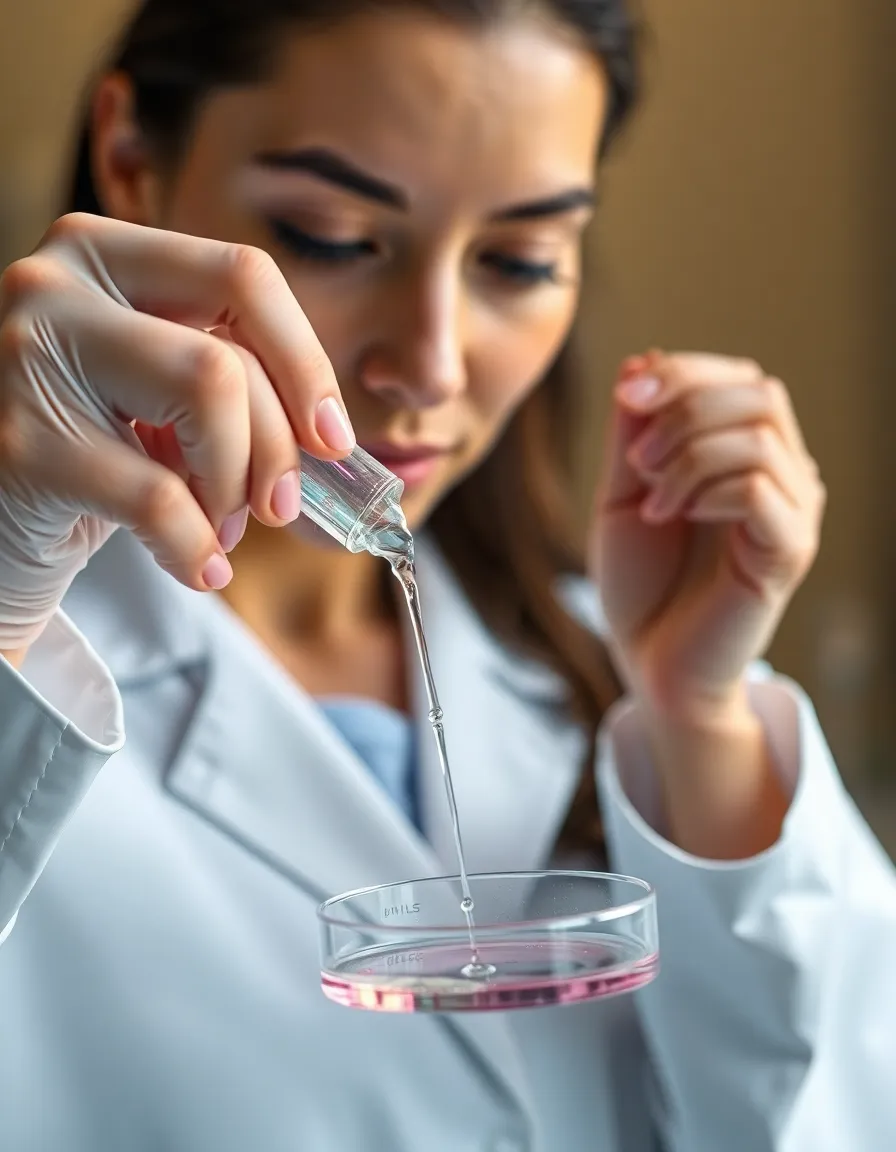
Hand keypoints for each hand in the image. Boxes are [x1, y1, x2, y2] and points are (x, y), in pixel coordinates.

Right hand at [0, 213, 354, 652]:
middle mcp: (55, 286)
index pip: (243, 275)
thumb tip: (329, 436)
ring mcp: (26, 358)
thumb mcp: (155, 398)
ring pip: (206, 394)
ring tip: (220, 529)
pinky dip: (196, 546)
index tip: (332, 438)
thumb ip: (229, 386)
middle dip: (276, 446)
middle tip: (276, 505)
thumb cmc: (85, 455)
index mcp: (101, 253)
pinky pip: (159, 496)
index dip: (306, 364)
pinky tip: (198, 567)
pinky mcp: (19, 444)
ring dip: (234, 486)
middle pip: (229, 351)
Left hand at [591, 350, 824, 722]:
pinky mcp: (788, 552)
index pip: (739, 377)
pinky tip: (678, 517)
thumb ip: (634, 435)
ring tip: (652, 499)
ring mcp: (792, 513)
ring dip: (690, 455)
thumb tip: (640, 362)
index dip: (684, 372)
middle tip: (638, 459)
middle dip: (686, 408)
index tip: (626, 394)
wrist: (648, 662)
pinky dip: (708, 491)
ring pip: (760, 436)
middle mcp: (781, 475)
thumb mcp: (623, 494)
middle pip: (760, 392)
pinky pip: (761, 489)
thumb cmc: (641, 582)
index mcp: (744, 453)